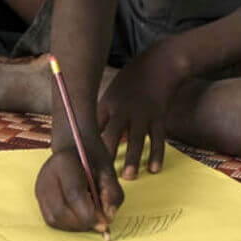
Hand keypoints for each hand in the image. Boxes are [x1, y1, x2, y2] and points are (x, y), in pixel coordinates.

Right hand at [35, 142, 122, 233]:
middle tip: (100, 224)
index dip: (89, 213)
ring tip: (92, 220)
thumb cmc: (92, 156)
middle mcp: (46, 175)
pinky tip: (81, 219)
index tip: (105, 223)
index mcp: (63, 162)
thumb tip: (109, 216)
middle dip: (82, 223)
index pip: (74, 194)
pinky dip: (67, 225)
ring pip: (54, 218)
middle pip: (61, 210)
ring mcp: (39, 187)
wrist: (74, 145)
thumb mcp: (108, 168)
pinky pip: (50, 219)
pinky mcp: (39, 198)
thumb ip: (111, 191)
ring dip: (75, 226)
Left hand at [98, 43, 183, 179]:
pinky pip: (158, 137)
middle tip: (102, 177)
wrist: (159, 64)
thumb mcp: (111, 94)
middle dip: (108, 154)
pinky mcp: (159, 115)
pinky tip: (154, 169)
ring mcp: (142, 113)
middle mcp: (124, 110)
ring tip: (128, 176)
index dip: (86, 147)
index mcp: (108, 105)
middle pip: (113, 134)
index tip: (81, 167)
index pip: (94, 128)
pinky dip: (156, 153)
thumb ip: (102, 117)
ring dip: (133, 157)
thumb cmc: (130, 82)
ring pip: (137, 138)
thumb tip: (88, 142)